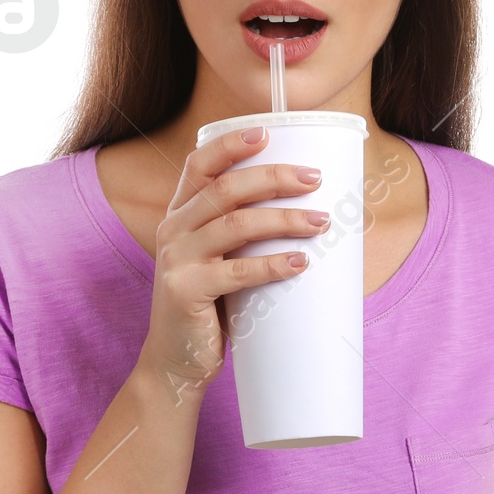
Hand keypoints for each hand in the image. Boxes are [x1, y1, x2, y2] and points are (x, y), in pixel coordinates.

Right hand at [136, 126, 330, 405]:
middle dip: (274, 178)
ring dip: (284, 218)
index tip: (267, 133)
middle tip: (315, 179)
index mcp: (179, 214)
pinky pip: (236, 272)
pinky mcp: (185, 291)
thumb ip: (241, 234)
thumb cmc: (209, 305)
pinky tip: (301, 262)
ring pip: (236, 225)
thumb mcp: (217, 259)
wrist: (176, 360)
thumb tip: (308, 209)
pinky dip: (273, 264)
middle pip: (226, 189)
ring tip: (321, 221)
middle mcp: (173, 230)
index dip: (231, 145)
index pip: (199, 165)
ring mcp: (176, 260)